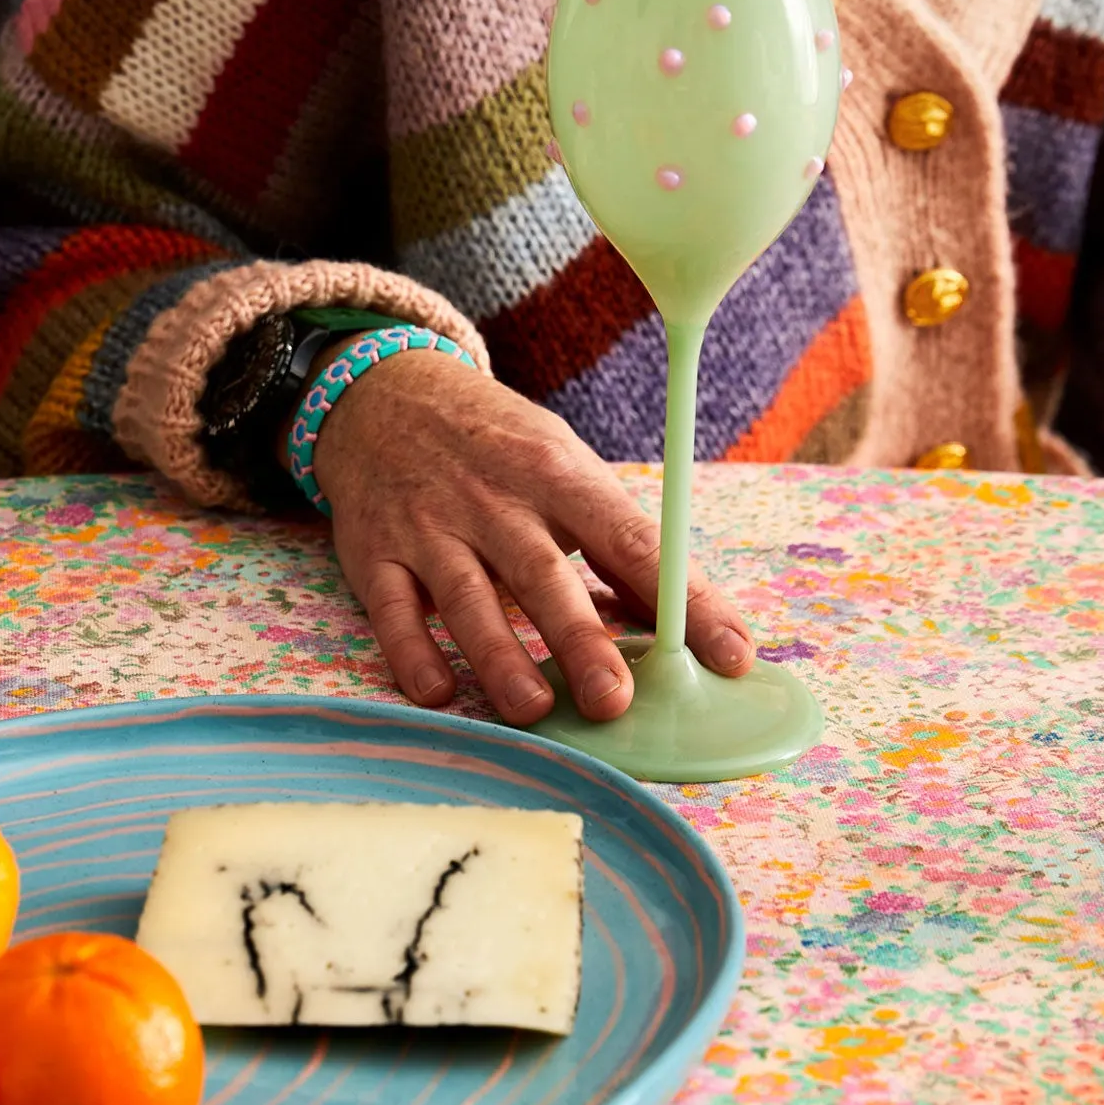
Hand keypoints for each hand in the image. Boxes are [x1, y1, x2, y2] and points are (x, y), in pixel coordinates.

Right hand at [310, 350, 754, 724]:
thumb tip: (675, 622)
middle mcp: (494, 501)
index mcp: (558, 475)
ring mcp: (429, 527)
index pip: (634, 542)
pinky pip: (392, 610)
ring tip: (532, 708)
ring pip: (466, 599)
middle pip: (543, 576)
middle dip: (579, 641)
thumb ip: (610, 542)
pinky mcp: (374, 554)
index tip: (729, 654)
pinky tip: (436, 692)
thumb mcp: (562, 466)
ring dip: (498, 657)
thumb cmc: (496, 445)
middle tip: (614, 701)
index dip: (684, 601)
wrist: (385, 396)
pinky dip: (411, 653)